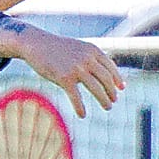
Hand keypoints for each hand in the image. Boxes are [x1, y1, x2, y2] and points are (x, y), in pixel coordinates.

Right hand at [0, 21, 123, 118]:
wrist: (36, 44)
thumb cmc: (57, 48)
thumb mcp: (78, 49)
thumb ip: (92, 59)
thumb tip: (105, 75)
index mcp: (92, 50)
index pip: (110, 67)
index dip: (117, 79)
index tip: (121, 88)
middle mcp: (87, 58)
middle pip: (106, 79)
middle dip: (111, 92)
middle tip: (113, 101)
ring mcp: (76, 68)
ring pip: (96, 88)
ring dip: (104, 100)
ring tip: (108, 107)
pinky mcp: (64, 78)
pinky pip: (76, 97)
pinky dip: (80, 107)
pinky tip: (82, 115)